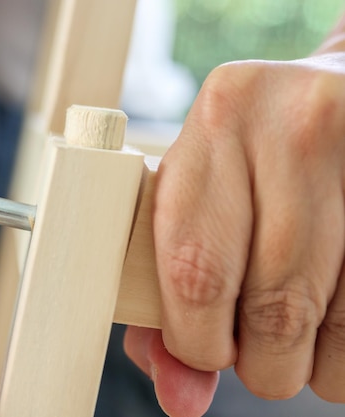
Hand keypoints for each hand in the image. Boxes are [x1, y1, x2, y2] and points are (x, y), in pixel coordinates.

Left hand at [124, 51, 344, 415]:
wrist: (333, 96)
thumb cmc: (248, 159)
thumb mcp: (196, 199)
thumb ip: (172, 295)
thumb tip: (180, 398)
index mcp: (219, 122)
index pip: (196, 267)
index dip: (196, 341)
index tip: (203, 352)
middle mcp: (298, 128)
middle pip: (275, 305)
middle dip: (261, 362)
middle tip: (256, 354)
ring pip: (339, 321)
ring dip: (313, 362)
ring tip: (295, 336)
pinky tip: (334, 318)